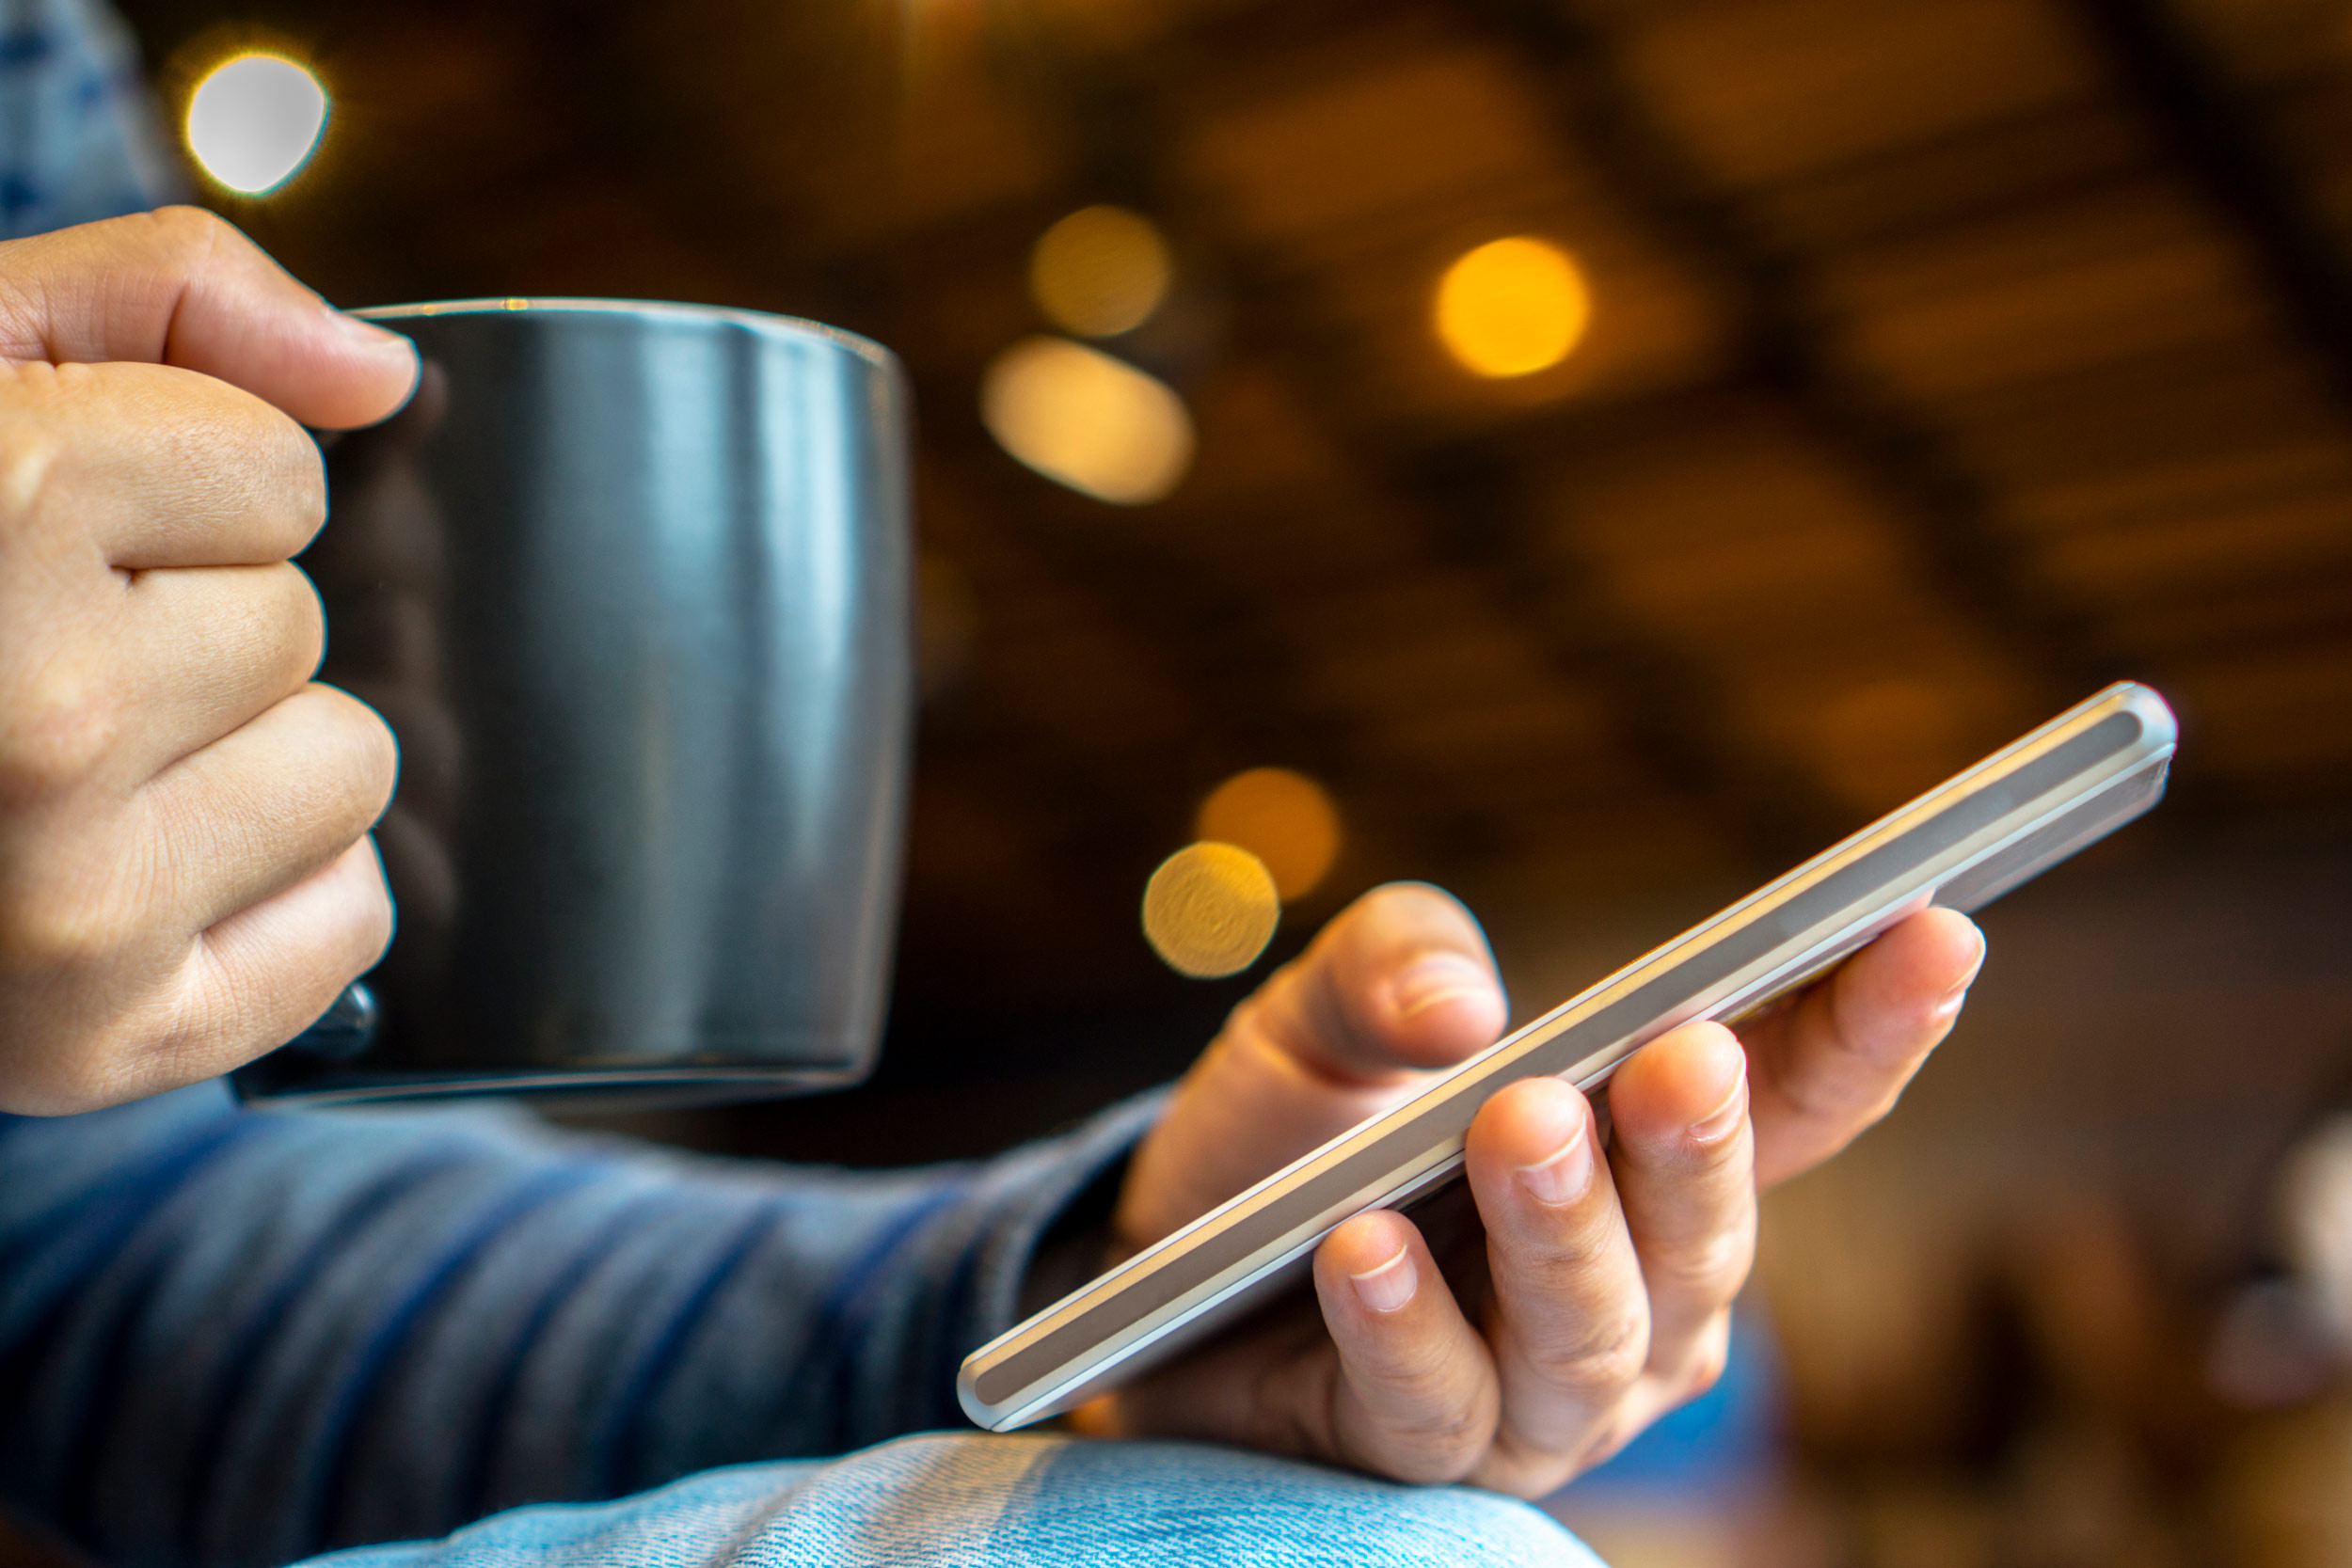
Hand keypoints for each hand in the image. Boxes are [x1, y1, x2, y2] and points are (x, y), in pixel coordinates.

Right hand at [0, 208, 419, 1113]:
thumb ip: (167, 297)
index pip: (283, 473)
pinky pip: (348, 918)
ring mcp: (70, 905)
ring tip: (53, 765)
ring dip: (232, 754)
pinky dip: (266, 893)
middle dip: (186, 620)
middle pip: (298, 623)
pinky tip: (118, 866)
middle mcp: (43, 720)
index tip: (40, 525)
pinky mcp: (96, 1041)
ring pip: (345, 765)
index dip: (174, 481)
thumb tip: (381, 375)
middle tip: (15, 658)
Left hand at [1091, 883, 1983, 1495]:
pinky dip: (1404, 1324)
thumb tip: (1462, 1007)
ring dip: (1562, 1232)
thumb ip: (1397, 962)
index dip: (1873, 1021)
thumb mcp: (1333, 1006)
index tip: (1934, 926)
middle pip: (1708, 1234)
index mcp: (1657, 1156)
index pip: (1799, 1094)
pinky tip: (1361, 1251)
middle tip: (1683, 1057)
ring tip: (1518, 1126)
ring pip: (1593, 1335)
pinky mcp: (1426, 1451)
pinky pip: (1433, 1402)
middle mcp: (1639, 1288)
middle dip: (1700, 1144)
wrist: (1161, 1255)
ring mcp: (1546, 1391)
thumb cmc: (1298, 1125)